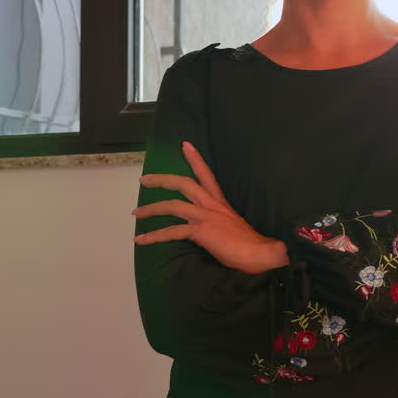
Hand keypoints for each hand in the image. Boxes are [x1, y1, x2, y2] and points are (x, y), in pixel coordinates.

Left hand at [133, 142, 288, 274]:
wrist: (261, 252)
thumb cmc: (250, 244)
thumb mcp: (232, 227)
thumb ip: (218, 224)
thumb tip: (208, 231)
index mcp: (220, 203)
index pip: (207, 174)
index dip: (195, 159)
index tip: (185, 145)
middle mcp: (212, 205)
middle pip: (184, 183)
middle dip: (162, 180)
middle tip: (144, 180)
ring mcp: (205, 216)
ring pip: (172, 206)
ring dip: (151, 209)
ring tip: (136, 214)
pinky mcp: (201, 231)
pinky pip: (172, 232)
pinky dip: (154, 236)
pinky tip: (141, 240)